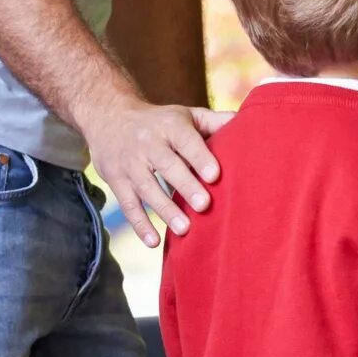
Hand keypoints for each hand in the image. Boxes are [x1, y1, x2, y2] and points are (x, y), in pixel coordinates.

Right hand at [84, 102, 228, 246]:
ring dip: (165, 209)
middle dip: (185, 186)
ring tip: (184, 229)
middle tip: (204, 205)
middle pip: (166, 166)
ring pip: (146, 188)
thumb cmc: (160, 121)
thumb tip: (249, 122)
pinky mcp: (116, 180)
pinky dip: (140, 224)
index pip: (186, 141)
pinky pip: (128, 205)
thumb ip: (214, 122)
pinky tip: (154, 241)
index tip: (215, 175)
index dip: (199, 157)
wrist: (108, 115)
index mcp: (170, 126)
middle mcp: (147, 143)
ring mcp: (129, 163)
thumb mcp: (185, 114)